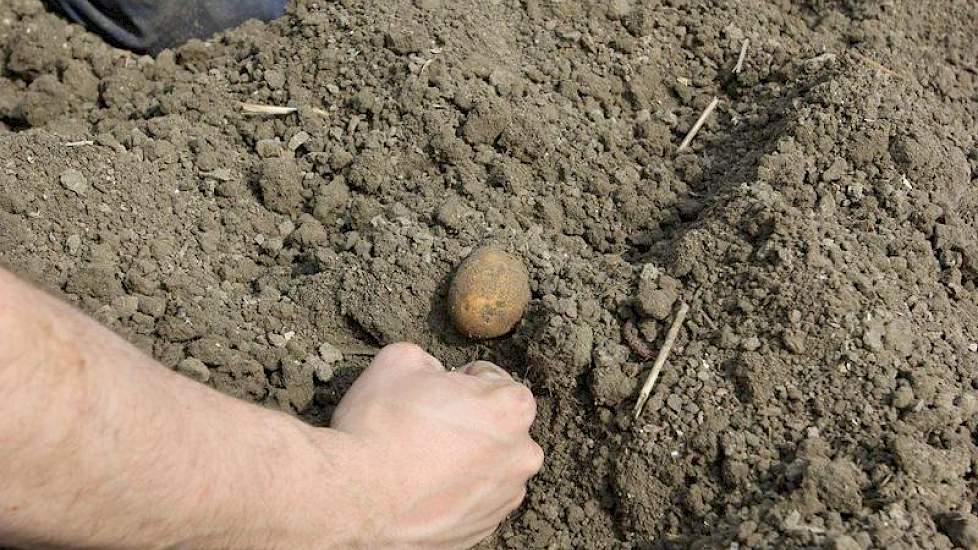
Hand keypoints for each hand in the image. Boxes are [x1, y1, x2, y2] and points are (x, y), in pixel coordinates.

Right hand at [332, 343, 543, 548]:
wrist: (352, 499)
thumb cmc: (379, 427)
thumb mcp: (399, 360)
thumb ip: (430, 359)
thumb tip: (432, 373)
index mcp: (511, 409)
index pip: (494, 381)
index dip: (460, 381)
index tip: (436, 392)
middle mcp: (520, 457)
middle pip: (497, 427)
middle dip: (468, 422)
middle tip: (424, 425)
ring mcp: (502, 499)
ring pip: (487, 467)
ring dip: (463, 460)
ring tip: (419, 461)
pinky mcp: (481, 531)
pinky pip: (473, 501)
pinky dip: (454, 493)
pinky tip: (421, 489)